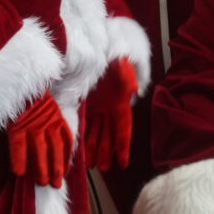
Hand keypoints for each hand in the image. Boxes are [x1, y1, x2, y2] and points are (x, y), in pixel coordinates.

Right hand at [7, 94, 72, 187]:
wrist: (20, 80)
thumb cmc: (32, 95)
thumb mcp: (48, 105)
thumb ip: (52, 121)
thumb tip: (57, 138)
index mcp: (57, 118)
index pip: (65, 142)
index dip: (65, 158)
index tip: (64, 173)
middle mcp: (47, 123)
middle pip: (54, 150)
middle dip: (56, 169)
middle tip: (56, 185)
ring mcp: (33, 125)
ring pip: (40, 150)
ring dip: (41, 168)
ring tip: (41, 182)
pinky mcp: (17, 125)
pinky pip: (18, 145)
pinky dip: (19, 159)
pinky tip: (19, 173)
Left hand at [84, 59, 139, 173]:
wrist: (102, 46)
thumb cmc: (115, 54)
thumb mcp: (122, 64)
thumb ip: (127, 77)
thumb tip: (133, 91)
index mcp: (121, 103)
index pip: (124, 130)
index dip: (123, 148)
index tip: (123, 164)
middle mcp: (111, 108)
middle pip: (109, 135)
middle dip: (107, 152)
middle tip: (103, 168)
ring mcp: (99, 106)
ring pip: (97, 132)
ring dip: (95, 148)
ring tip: (92, 164)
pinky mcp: (88, 102)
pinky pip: (86, 122)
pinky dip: (84, 135)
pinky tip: (80, 147)